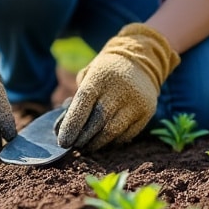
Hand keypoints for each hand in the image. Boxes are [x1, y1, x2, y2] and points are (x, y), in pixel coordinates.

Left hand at [57, 23, 179, 149]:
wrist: (140, 61)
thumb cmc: (104, 73)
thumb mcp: (87, 76)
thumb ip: (76, 99)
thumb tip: (61, 129)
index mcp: (100, 77)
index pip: (83, 103)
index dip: (72, 124)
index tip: (63, 142)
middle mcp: (120, 90)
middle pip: (98, 122)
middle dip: (83, 139)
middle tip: (73, 147)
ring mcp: (136, 103)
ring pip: (113, 132)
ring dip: (96, 144)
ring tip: (86, 147)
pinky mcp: (146, 113)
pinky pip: (126, 135)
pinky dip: (111, 142)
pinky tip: (103, 142)